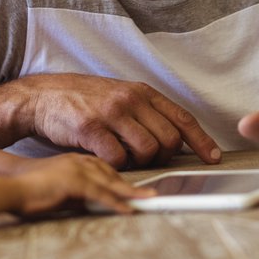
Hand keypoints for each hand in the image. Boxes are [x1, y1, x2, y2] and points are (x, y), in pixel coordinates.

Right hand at [10, 153, 152, 214]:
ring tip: (148, 202)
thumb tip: (98, 203)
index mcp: (78, 159)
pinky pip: (99, 193)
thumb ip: (80, 191)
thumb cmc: (30, 186)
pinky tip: (127, 210)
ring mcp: (76, 169)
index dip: (125, 179)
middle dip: (134, 185)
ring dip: (131, 194)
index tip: (140, 188)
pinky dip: (115, 203)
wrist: (9, 182)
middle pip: (114, 173)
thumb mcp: (61, 186)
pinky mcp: (71, 181)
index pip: (108, 167)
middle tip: (153, 195)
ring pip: (111, 182)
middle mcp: (80, 160)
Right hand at [27, 74, 220, 168]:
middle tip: (149, 159)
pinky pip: (118, 158)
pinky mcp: (91, 128)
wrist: (44, 96)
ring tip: (124, 156)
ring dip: (140, 162)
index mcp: (142, 92)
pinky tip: (106, 158)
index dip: (201, 141)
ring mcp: (111, 112)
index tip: (214, 158)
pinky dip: (116, 165)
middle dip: (164, 157)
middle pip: (169, 140)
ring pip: (147, 150)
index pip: (182, 118)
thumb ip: (147, 114)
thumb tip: (176, 142)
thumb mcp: (121, 97)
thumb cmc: (86, 101)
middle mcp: (131, 99)